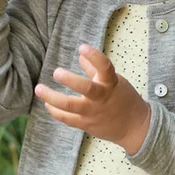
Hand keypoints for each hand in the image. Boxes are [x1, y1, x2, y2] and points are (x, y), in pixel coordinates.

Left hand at [34, 44, 150, 154]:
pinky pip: (67, 119)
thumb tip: (81, 56)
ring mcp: (93, 113)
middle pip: (86, 89)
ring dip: (52, 98)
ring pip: (70, 106)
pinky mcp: (86, 125)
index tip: (82, 47)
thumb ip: (95, 69)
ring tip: (39, 88)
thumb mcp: (115, 81)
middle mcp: (102, 98)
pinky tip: (47, 104)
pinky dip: (55, 111)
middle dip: (70, 80)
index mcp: (111, 83)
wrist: (135, 127)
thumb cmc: (124, 99)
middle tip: (56, 72)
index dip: (94, 56)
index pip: (105, 67)